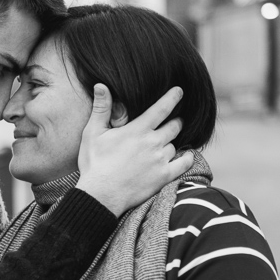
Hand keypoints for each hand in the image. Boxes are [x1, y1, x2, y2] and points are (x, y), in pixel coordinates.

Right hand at [76, 84, 193, 215]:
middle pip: (174, 126)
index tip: (179, 91)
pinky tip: (186, 156)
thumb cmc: (95, 163)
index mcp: (138, 129)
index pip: (162, 108)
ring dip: (171, 143)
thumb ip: (101, 108)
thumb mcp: (92, 133)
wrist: (101, 195)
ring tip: (164, 145)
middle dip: (175, 122)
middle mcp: (153, 142)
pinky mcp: (164, 176)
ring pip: (175, 145)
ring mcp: (160, 160)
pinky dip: (187, 158)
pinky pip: (184, 163)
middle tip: (173, 122)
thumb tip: (101, 85)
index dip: (172, 97)